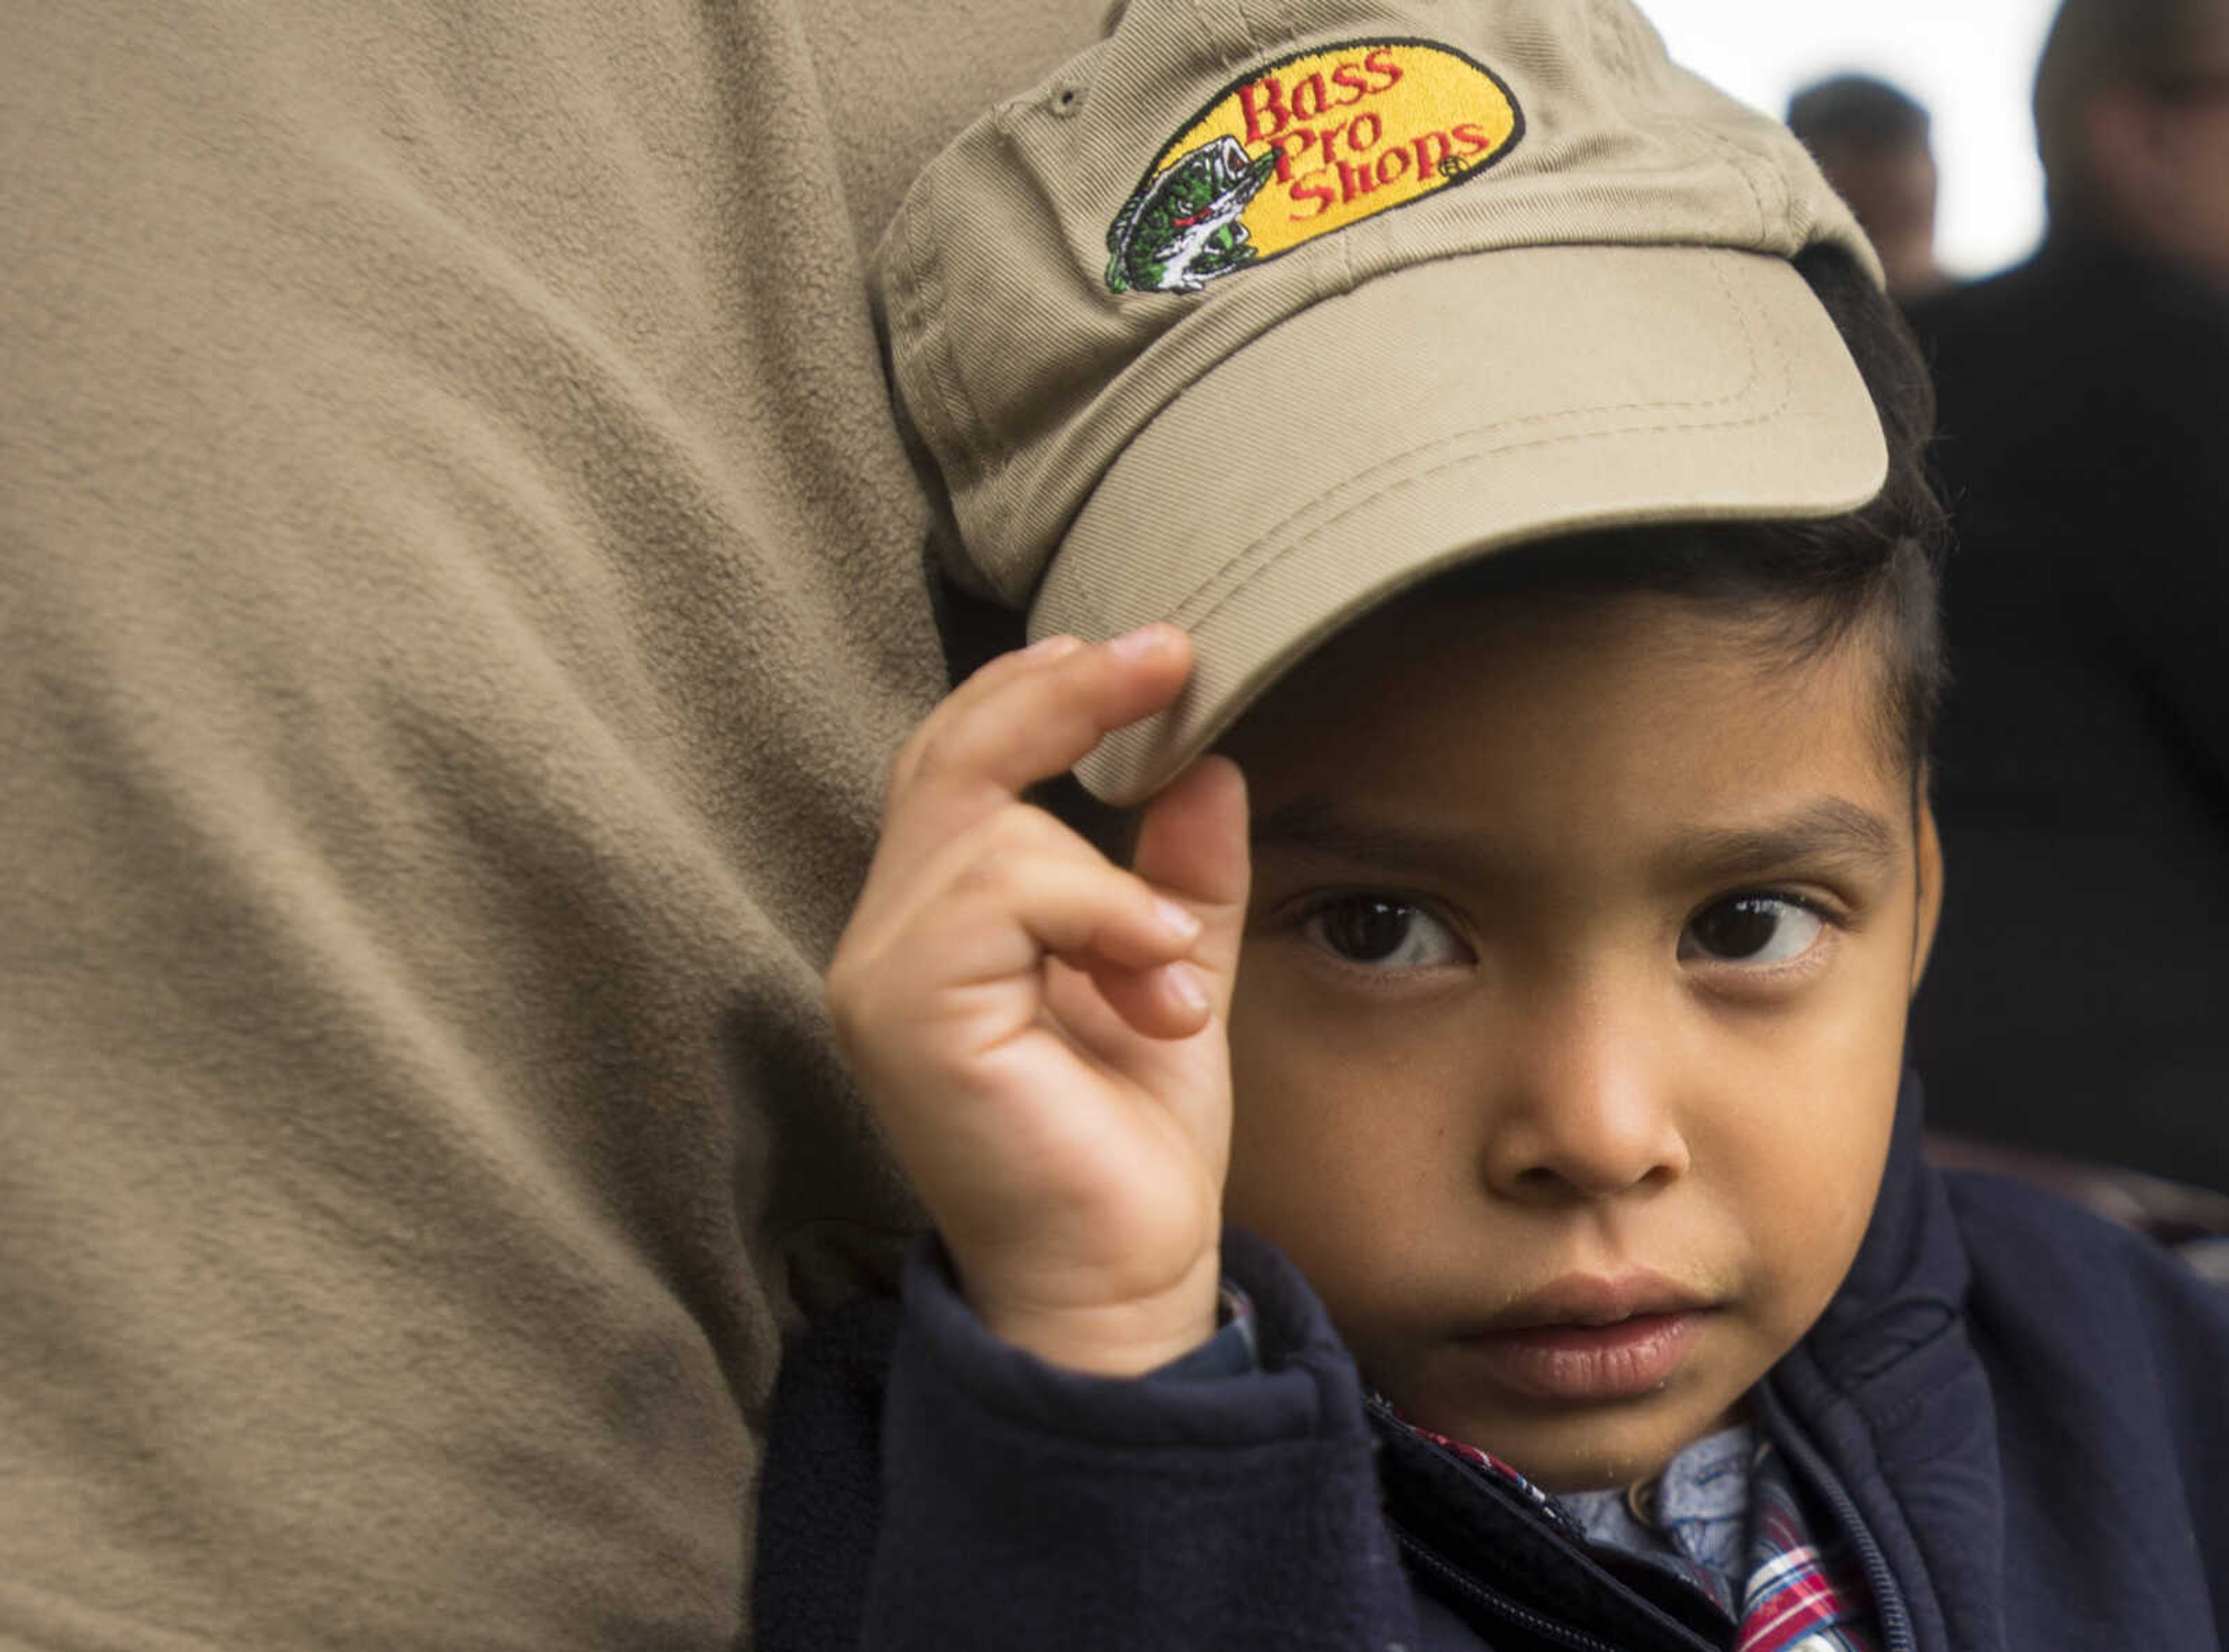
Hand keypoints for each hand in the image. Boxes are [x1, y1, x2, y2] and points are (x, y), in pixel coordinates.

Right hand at [827, 627, 1249, 1375]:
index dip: (1042, 690)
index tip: (1154, 652)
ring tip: (1166, 983)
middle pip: (947, 753)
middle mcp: (886, 940)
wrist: (1118, 1281)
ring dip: (1111, 888)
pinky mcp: (906, 1015)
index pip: (958, 764)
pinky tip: (1156, 999)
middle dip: (1062, 693)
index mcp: (936, 926)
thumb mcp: (1171, 977)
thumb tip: (1206, 762)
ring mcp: (881, 977)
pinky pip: (1005, 891)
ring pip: (990, 825)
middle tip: (1168, 657)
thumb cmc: (1131, 1145)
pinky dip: (1103, 918)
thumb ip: (1175, 876)